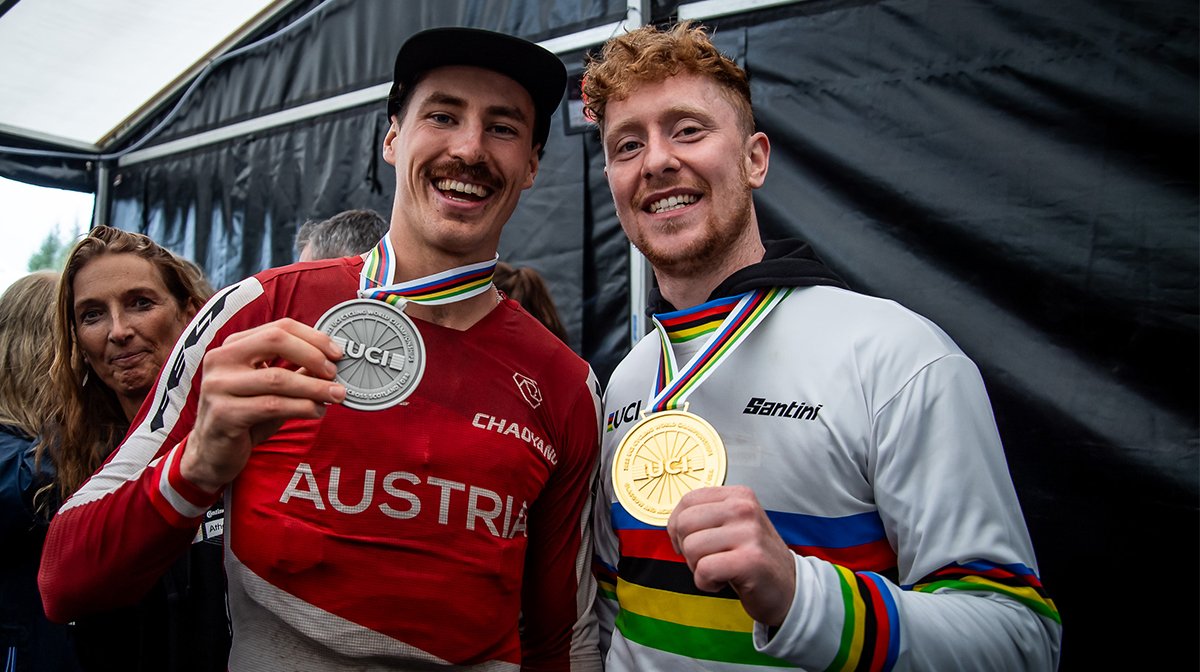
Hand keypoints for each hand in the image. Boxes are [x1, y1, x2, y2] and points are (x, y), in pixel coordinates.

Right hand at [181, 318, 345, 492]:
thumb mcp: (272, 388)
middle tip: (334, 373)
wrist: (212, 452)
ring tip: (336, 395)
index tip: (337, 354)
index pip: (279, 327)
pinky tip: (317, 411)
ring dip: (314, 386)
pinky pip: (272, 405)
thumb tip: (333, 360)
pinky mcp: (224, 413)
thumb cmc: (246, 416)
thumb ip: (297, 370)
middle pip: (276, 341)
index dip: (313, 337)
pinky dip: (302, 407)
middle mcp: (221, 359)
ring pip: (278, 378)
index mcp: (233, 346)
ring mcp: (218, 385)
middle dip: (313, 355)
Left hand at [667, 485, 796, 626]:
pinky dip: (706, 583)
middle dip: (687, 549)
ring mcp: (749, 533)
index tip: (689, 542)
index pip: (687, 500)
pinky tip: (723, 582)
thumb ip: (706, 516)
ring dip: (697, 568)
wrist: (788, 589)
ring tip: (719, 571)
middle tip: (707, 560)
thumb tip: (671, 522)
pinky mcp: (750, 560)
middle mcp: (744, 508)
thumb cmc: (752, 559)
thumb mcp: (733, 526)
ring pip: (691, 547)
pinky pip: (704, 570)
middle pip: (684, 524)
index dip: (677, 526)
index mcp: (739, 496)